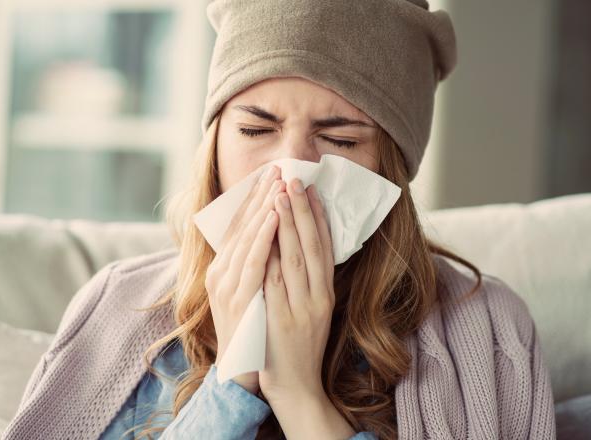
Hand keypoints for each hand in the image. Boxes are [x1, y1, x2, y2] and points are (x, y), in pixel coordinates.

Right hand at [205, 164, 283, 393]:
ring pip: (247, 238)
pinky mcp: (238, 300)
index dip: (256, 198)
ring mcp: (227, 286)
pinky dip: (264, 238)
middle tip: (278, 168)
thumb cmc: (254, 329)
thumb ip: (257, 263)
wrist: (244, 372)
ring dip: (264, 208)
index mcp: (224, 268)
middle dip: (261, 195)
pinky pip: (253, 263)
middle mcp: (221, 273)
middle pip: (242, 225)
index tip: (273, 175)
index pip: (240, 225)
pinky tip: (275, 218)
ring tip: (279, 183)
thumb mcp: (252, 290)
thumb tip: (274, 233)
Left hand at [259, 176, 335, 406]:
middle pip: (311, 247)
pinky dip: (270, 257)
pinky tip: (264, 235)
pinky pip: (274, 284)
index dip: (317, 217)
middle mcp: (318, 299)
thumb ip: (310, 280)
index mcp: (326, 294)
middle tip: (294, 180)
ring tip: (278, 197)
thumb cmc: (302, 345)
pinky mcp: (281, 321)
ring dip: (286, 227)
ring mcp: (300, 310)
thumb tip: (300, 244)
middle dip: (301, 212)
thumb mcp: (314, 309)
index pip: (324, 247)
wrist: (297, 386)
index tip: (309, 190)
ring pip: (294, 261)